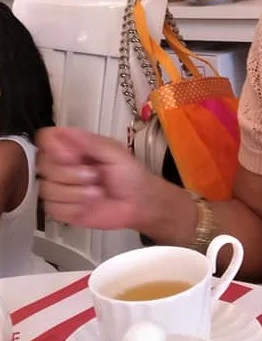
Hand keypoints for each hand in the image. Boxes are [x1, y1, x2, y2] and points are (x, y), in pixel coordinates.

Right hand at [37, 127, 154, 230]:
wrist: (138, 205)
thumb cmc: (132, 176)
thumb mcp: (116, 153)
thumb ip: (91, 142)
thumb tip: (66, 132)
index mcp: (77, 146)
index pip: (47, 139)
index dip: (54, 148)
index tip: (72, 157)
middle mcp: (66, 165)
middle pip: (43, 165)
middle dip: (71, 174)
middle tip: (94, 175)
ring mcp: (62, 186)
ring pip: (47, 189)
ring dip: (76, 193)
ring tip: (95, 191)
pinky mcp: (62, 208)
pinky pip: (53, 208)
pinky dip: (74, 207)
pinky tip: (89, 203)